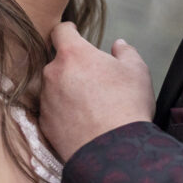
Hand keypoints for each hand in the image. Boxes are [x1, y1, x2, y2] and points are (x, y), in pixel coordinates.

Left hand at [40, 22, 154, 160]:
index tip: (75, 33)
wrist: (113, 152)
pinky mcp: (44, 124)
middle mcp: (53, 74)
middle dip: (73, 66)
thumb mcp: (137, 71)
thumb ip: (126, 52)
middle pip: (58, 61)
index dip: (69, 30)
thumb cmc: (127, 106)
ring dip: (67, 90)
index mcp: (74, 54)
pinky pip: (53, 110)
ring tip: (91, 105)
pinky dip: (63, 112)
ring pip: (54, 87)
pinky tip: (83, 121)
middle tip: (94, 79)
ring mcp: (46, 100)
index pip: (61, 31)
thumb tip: (119, 45)